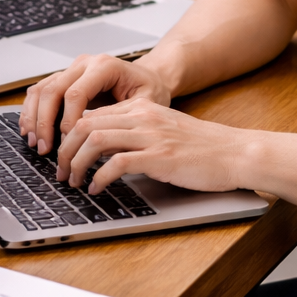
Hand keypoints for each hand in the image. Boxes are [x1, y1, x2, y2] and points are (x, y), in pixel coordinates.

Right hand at [18, 54, 173, 154]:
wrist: (150, 76)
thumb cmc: (149, 89)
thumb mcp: (146, 104)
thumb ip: (121, 118)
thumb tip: (96, 140)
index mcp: (104, 66)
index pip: (75, 93)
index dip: (67, 120)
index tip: (66, 143)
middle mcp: (84, 64)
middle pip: (52, 90)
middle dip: (44, 122)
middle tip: (44, 148)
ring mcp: (72, 69)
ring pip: (41, 89)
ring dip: (33, 117)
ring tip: (35, 142)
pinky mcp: (65, 78)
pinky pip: (41, 91)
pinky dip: (32, 110)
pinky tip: (30, 130)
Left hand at [52, 98, 256, 194]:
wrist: (235, 153)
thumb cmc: (202, 147)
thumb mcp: (164, 130)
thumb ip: (136, 131)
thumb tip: (103, 148)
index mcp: (142, 107)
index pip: (91, 114)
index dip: (69, 136)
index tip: (63, 156)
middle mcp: (143, 116)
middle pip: (84, 124)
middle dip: (64, 150)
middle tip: (60, 172)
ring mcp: (151, 135)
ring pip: (94, 140)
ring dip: (76, 163)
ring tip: (73, 181)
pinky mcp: (160, 157)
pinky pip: (117, 163)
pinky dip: (100, 178)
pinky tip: (97, 189)